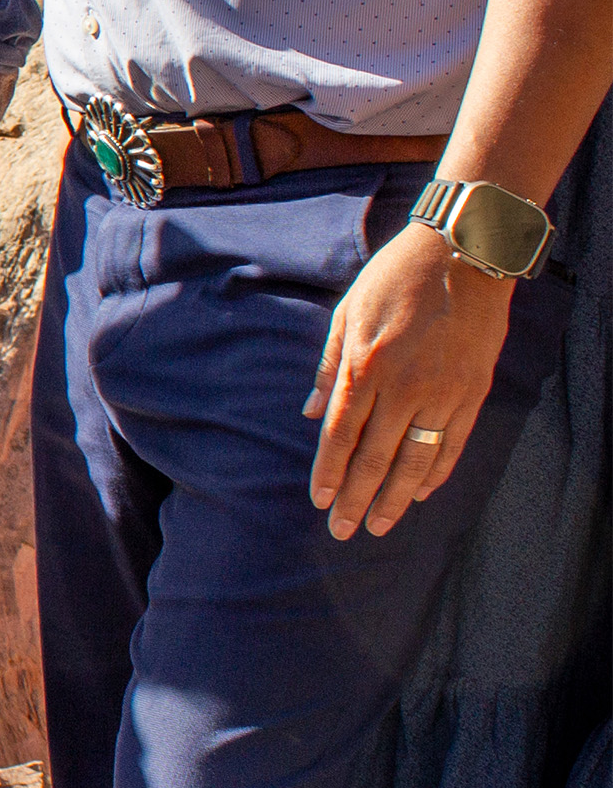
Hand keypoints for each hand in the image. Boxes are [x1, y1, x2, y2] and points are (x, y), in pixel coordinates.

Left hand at [305, 222, 515, 539]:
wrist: (463, 256)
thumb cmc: (394, 280)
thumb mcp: (348, 313)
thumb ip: (330, 368)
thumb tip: (312, 414)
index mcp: (367, 365)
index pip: (342, 433)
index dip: (331, 471)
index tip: (320, 502)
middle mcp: (405, 386)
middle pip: (376, 456)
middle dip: (357, 497)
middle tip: (343, 531)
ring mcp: (444, 393)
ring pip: (416, 460)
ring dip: (396, 498)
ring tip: (380, 525)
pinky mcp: (474, 394)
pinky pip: (453, 444)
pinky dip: (436, 472)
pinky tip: (421, 493)